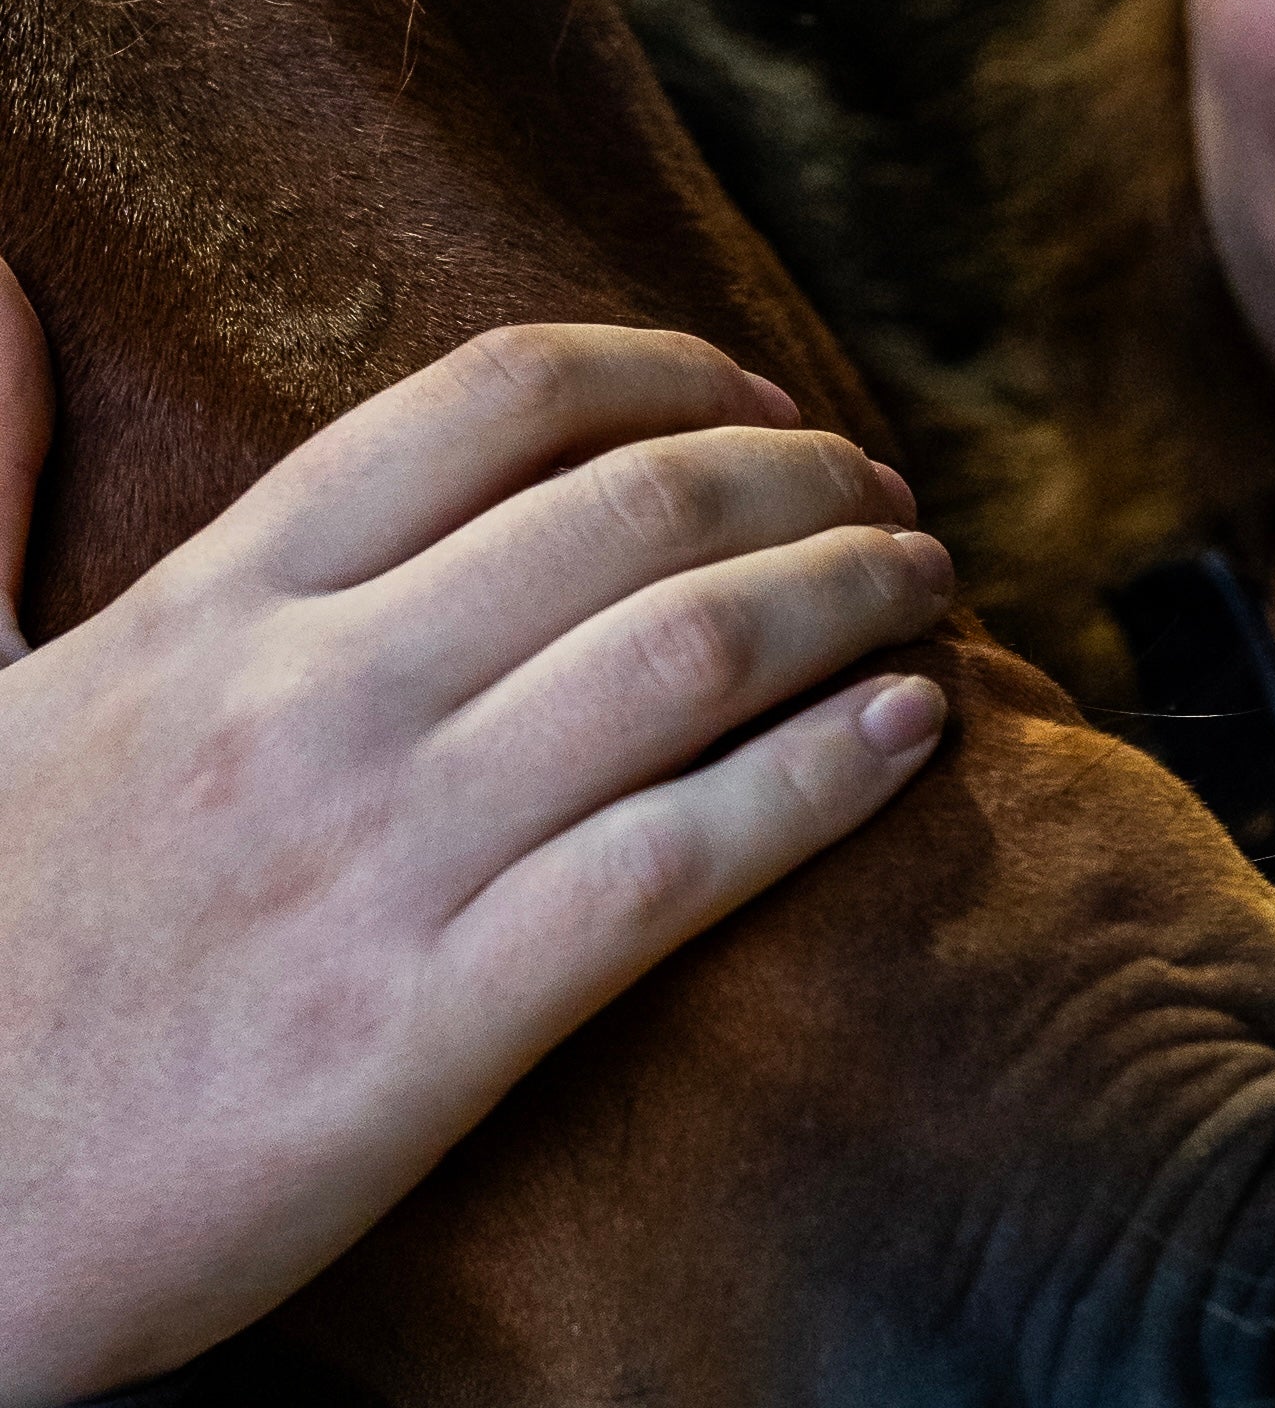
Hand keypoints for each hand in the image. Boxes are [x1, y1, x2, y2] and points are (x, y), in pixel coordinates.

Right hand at [0, 280, 954, 1407]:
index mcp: (210, 604)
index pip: (489, 405)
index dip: (671, 378)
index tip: (766, 406)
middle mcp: (307, 699)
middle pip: (629, 513)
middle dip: (801, 481)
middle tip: (890, 498)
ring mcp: (376, 860)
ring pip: (683, 660)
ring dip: (848, 599)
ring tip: (931, 591)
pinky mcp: (427, 1029)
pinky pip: (677, 866)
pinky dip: (820, 783)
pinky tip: (911, 738)